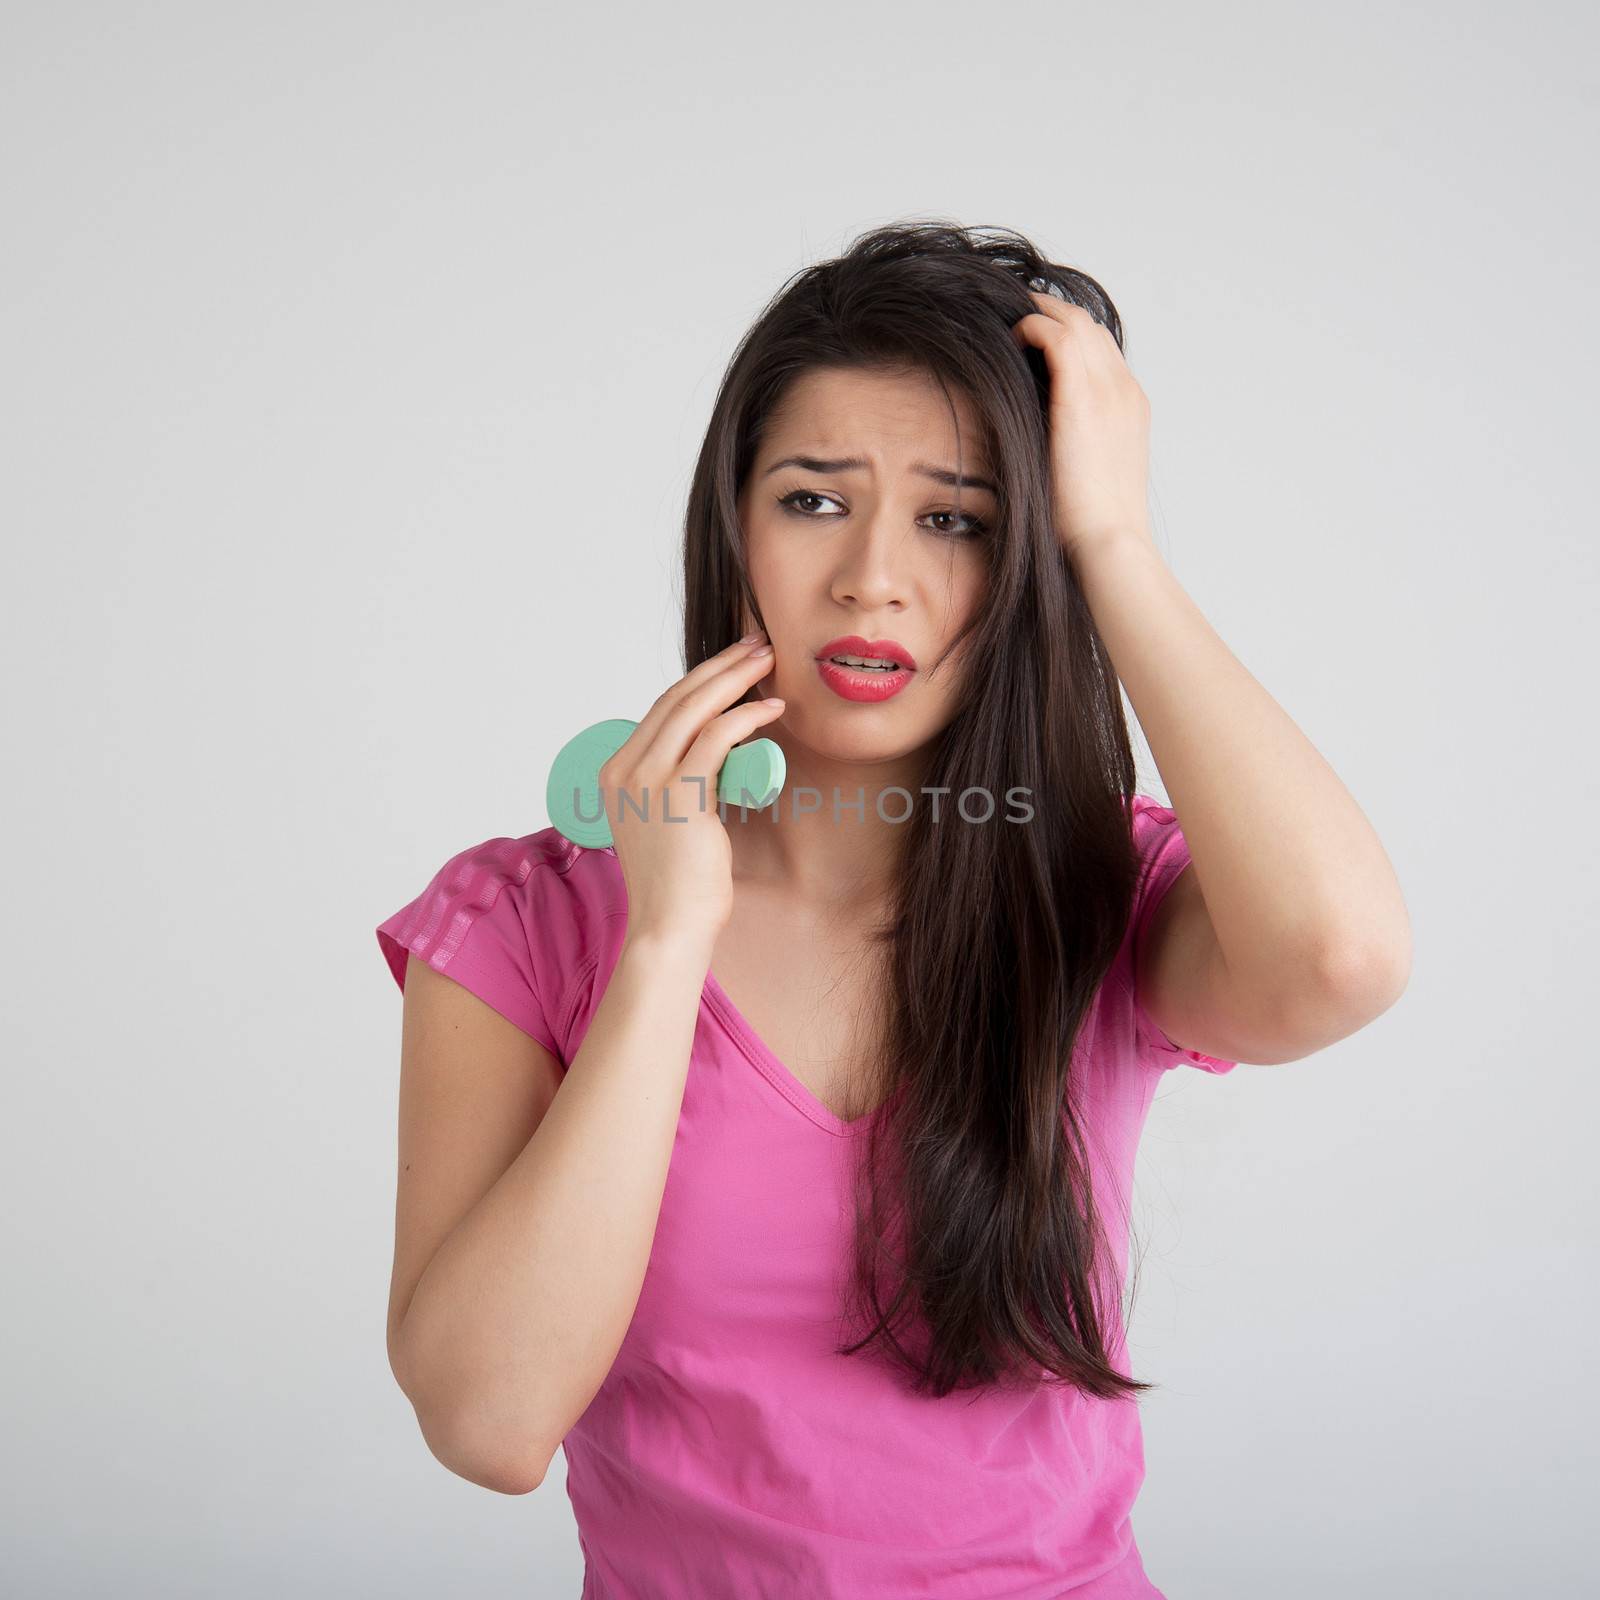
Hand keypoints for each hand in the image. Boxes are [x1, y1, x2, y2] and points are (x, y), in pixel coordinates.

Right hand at [601, 633, 783, 948]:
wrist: (670, 925)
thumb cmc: (677, 881)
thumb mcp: (664, 819)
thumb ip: (677, 785)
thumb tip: (716, 755)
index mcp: (615, 771)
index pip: (662, 708)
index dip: (701, 678)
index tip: (734, 661)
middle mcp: (625, 769)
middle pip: (677, 698)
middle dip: (721, 665)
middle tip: (757, 645)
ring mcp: (648, 780)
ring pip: (695, 709)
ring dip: (736, 679)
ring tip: (768, 663)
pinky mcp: (679, 794)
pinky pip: (716, 739)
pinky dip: (746, 716)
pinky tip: (770, 708)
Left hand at [1010, 291, 1155, 561]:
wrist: (1108, 542)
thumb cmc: (1089, 526)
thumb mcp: (1084, 475)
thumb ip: (1069, 445)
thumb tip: (1035, 440)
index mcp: (1129, 407)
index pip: (1100, 350)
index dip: (1066, 335)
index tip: (1032, 339)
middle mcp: (1123, 389)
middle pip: (1089, 326)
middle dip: (1051, 313)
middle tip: (1012, 315)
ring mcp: (1108, 389)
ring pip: (1075, 322)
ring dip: (1038, 314)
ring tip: (1006, 322)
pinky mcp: (1082, 396)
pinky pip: (1056, 336)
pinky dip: (1031, 328)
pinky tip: (1009, 341)